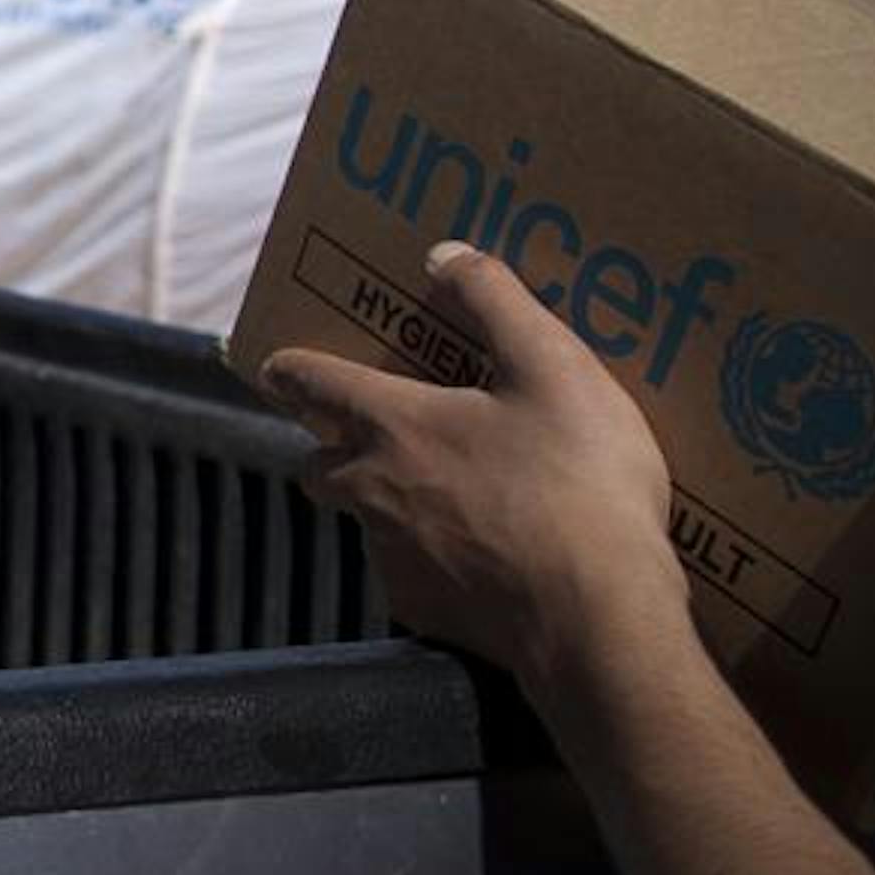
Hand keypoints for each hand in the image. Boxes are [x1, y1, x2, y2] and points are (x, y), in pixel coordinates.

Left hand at [258, 239, 697, 692]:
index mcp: (393, 425)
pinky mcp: (424, 611)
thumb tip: (444, 255)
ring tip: (451, 491)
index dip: (289, 367)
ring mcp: (393, 557)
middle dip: (334, 442)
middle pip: (320, 460)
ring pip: (364, 519)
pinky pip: (408, 573)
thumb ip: (496, 301)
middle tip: (380, 428)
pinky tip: (486, 554)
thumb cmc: (579, 484)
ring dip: (386, 501)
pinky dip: (432, 558)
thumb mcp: (555, 368)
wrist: (599, 620)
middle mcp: (372, 491)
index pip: (307, 382)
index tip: (275, 365)